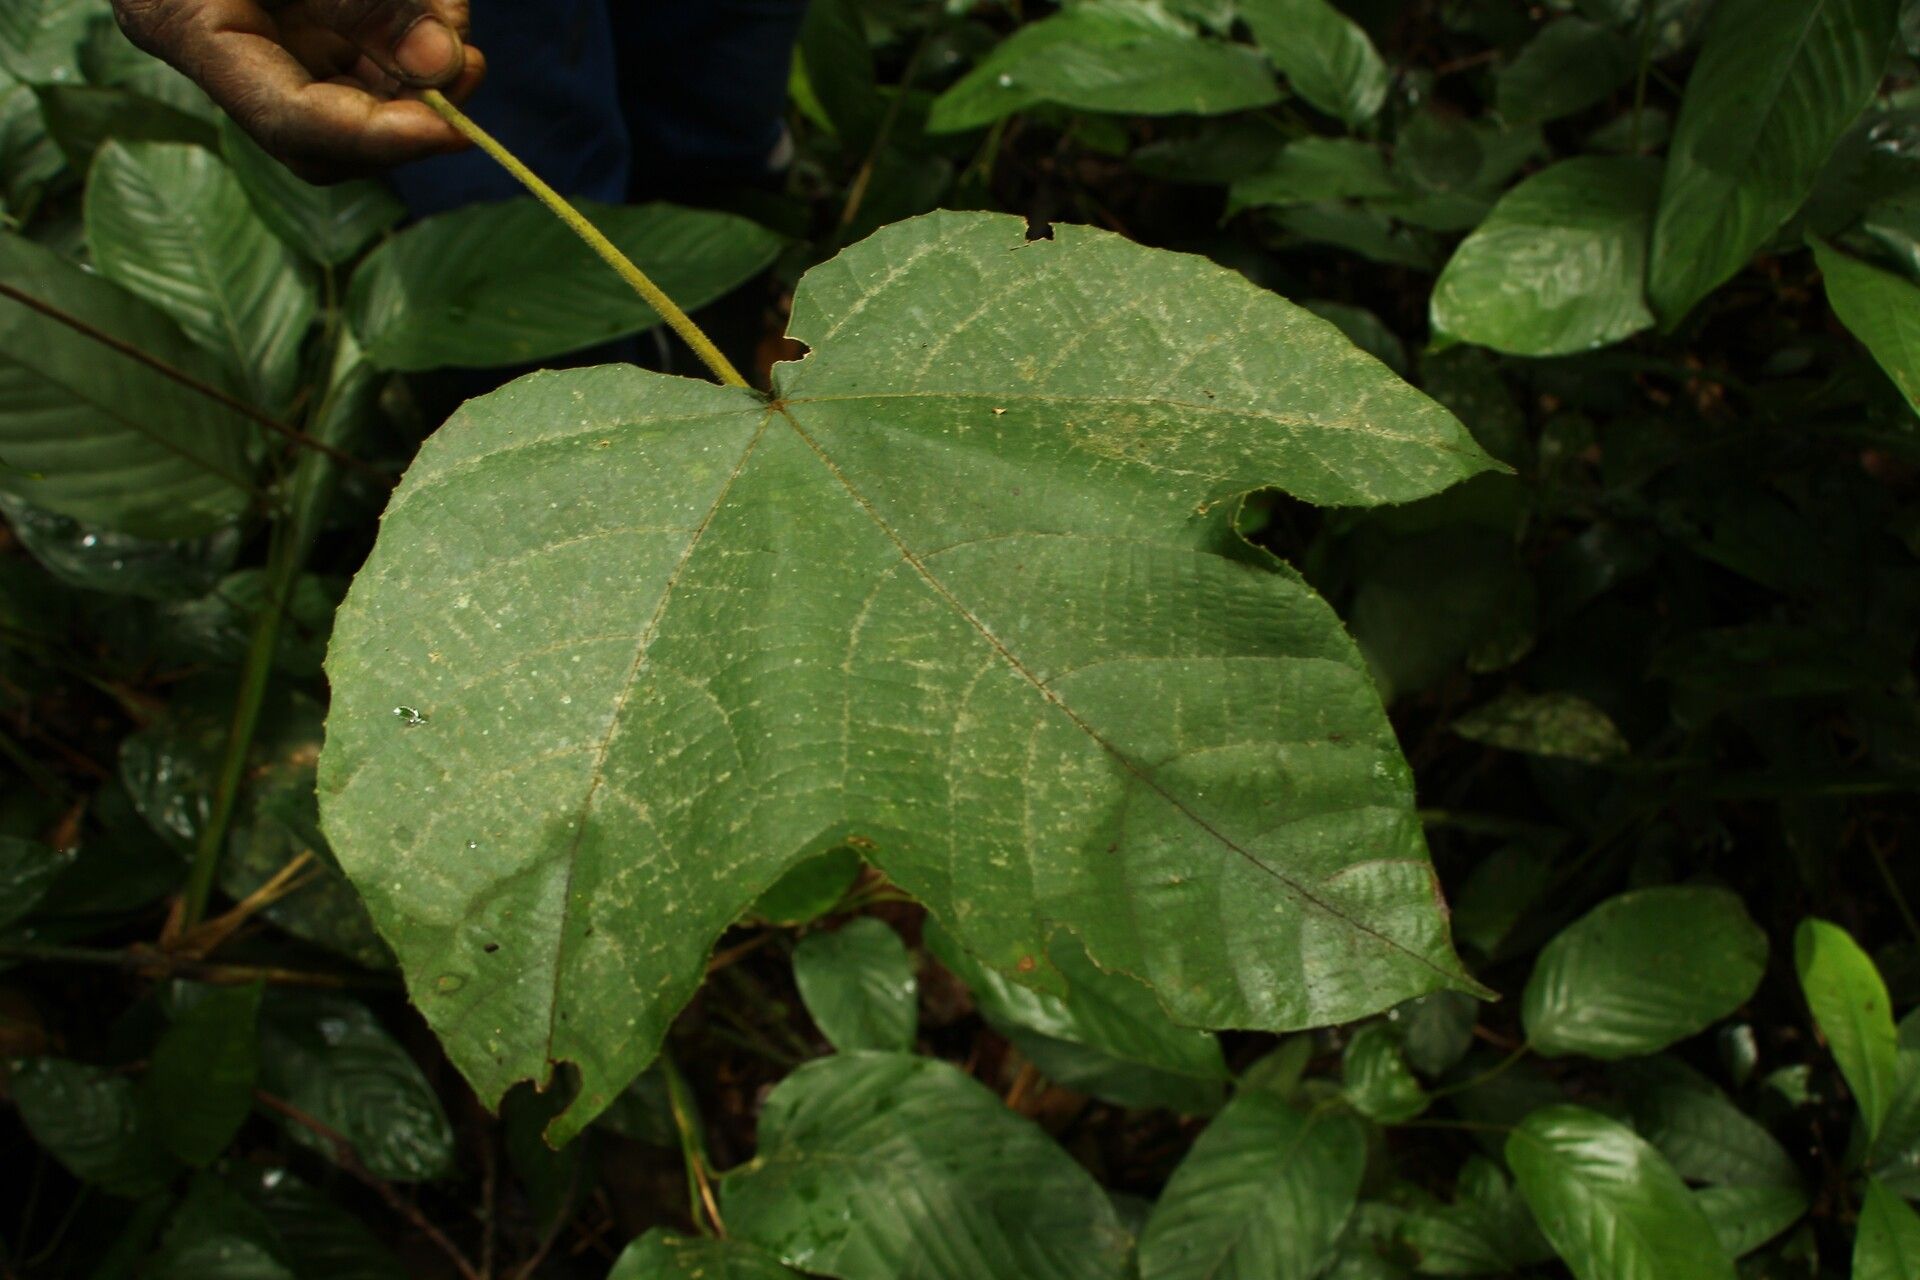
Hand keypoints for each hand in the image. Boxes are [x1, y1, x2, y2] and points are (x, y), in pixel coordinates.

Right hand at [112, 0, 486, 180]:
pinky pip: (362, 66)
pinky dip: (409, 53)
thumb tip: (442, 64)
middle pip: (326, 136)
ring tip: (457, 40)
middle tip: (468, 71)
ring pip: (353, 107)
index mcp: (183, 22)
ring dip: (418, 88)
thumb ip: (365, 0)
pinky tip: (438, 18)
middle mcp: (221, 51)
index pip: (289, 119)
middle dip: (405, 116)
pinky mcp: (298, 32)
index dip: (376, 137)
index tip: (453, 131)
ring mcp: (260, 46)